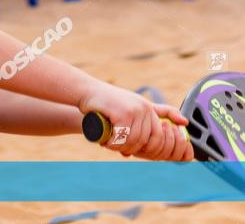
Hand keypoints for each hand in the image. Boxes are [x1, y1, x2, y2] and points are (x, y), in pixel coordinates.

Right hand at [78, 82, 193, 160]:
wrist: (86, 90)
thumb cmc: (102, 104)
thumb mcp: (120, 114)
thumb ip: (126, 131)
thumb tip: (128, 156)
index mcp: (148, 108)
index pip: (158, 135)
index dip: (147, 148)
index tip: (131, 150)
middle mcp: (145, 108)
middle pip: (147, 140)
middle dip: (132, 149)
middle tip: (117, 148)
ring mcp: (135, 110)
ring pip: (135, 140)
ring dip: (121, 147)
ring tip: (109, 145)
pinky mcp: (123, 113)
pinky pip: (124, 137)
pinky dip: (114, 143)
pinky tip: (106, 142)